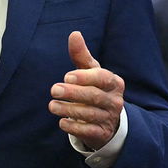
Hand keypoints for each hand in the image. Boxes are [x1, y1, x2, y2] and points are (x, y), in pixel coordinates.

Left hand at [48, 31, 124, 150]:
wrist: (108, 121)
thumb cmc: (96, 90)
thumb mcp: (92, 73)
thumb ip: (82, 56)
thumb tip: (74, 34)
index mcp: (114, 82)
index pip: (102, 78)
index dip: (85, 77)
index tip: (66, 76)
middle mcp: (115, 100)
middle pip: (94, 96)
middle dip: (73, 93)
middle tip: (54, 89)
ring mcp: (109, 118)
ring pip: (90, 114)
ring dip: (69, 110)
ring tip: (52, 105)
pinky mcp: (102, 134)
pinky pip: (88, 131)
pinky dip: (74, 127)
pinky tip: (62, 122)